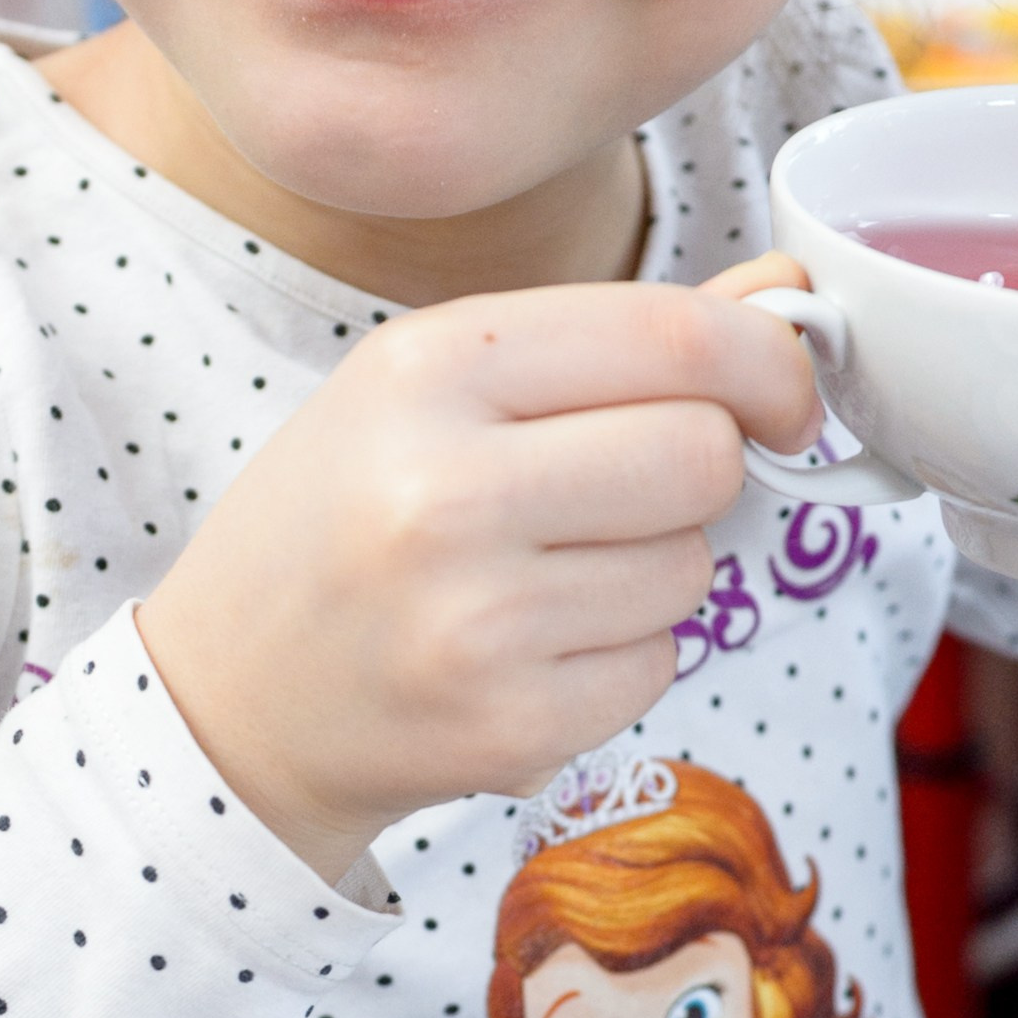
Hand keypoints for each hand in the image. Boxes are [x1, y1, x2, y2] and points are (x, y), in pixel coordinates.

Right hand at [137, 259, 818, 879]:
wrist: (227, 697)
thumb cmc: (343, 515)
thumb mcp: (439, 386)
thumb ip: (619, 337)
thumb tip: (789, 291)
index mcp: (428, 368)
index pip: (676, 338)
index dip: (769, 361)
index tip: (782, 394)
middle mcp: (445, 490)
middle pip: (705, 454)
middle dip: (698, 469)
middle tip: (620, 489)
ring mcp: (478, 621)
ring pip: (693, 566)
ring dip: (654, 567)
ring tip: (541, 573)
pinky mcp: (511, 726)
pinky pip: (659, 665)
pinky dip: (621, 655)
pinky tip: (529, 645)